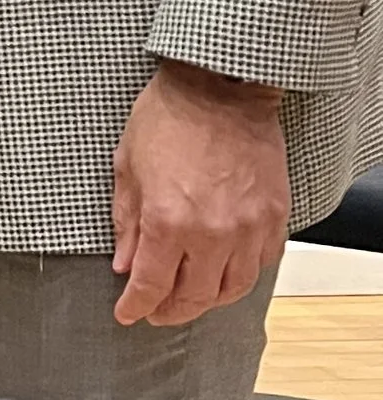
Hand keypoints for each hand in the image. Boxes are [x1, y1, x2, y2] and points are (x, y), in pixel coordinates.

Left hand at [110, 60, 288, 326]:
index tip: (127, 313)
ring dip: (208, 300)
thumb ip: (127, 224)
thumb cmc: (170, 117)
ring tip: (190, 298)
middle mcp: (213, 233)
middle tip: (155, 311)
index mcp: (169, 221)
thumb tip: (125, 265)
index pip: (152, 285)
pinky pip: (261, 263)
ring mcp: (249, 227)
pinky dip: (241, 275)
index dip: (135, 306)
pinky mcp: (274, 216)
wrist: (220, 86)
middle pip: (194, 297)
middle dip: (170, 311)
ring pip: (233, 288)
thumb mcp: (129, 169)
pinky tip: (224, 273)